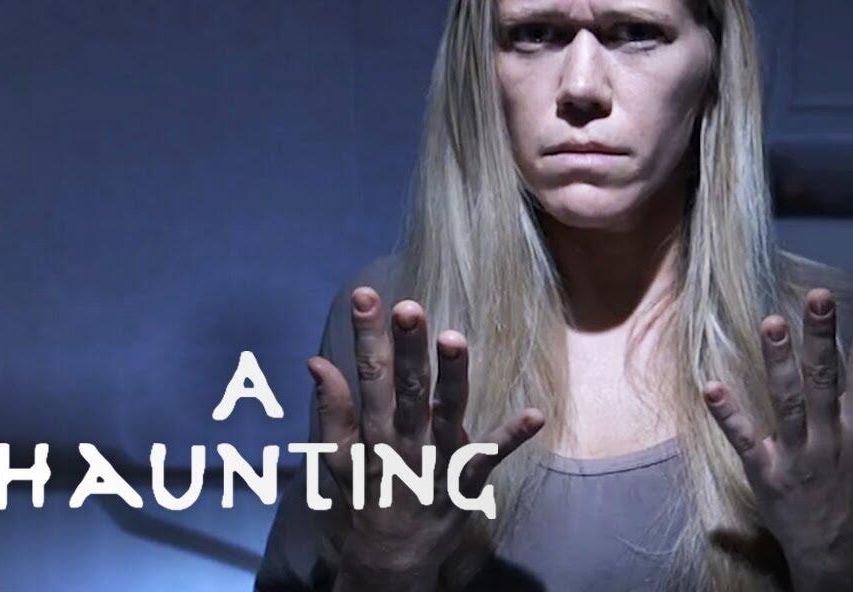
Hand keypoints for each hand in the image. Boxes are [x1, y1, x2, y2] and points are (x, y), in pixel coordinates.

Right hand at [307, 287, 544, 590]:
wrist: (391, 558)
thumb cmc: (368, 495)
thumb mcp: (339, 457)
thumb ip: (331, 409)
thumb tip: (316, 361)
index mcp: (374, 431)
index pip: (370, 375)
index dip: (368, 335)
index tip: (366, 295)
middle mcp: (405, 442)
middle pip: (407, 389)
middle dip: (408, 347)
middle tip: (408, 307)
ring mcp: (437, 462)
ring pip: (447, 414)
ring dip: (452, 378)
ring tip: (454, 339)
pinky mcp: (466, 482)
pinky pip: (490, 457)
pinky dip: (512, 437)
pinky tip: (536, 415)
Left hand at [703, 285, 852, 591]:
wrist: (838, 558)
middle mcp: (830, 438)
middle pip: (826, 380)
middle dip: (823, 337)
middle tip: (819, 296)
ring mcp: (796, 455)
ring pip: (787, 402)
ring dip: (778, 363)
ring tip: (771, 323)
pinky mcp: (765, 473)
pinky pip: (744, 440)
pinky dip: (727, 415)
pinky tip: (711, 387)